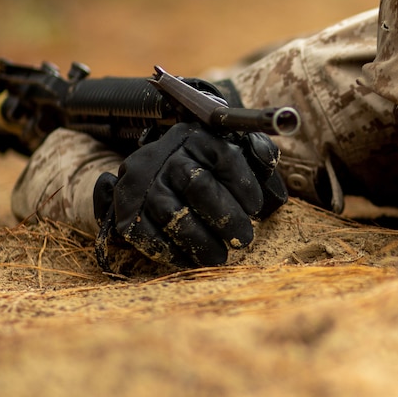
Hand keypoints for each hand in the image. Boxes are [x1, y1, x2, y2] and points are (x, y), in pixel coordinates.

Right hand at [93, 122, 287, 268]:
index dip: (245, 186)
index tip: (256, 209)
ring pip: (172, 213)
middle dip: (225, 218)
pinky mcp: (126, 207)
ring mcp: (143, 180)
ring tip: (219, 258)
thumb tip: (271, 171)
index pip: (226, 157)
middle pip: (198, 186)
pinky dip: (170, 252)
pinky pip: (145, 234)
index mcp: (198, 136)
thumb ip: (259, 157)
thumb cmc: (212, 164)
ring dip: (200, 242)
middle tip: (244, 239)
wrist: (162, 167)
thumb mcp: (238, 150)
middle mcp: (167, 153)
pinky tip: (189, 260)